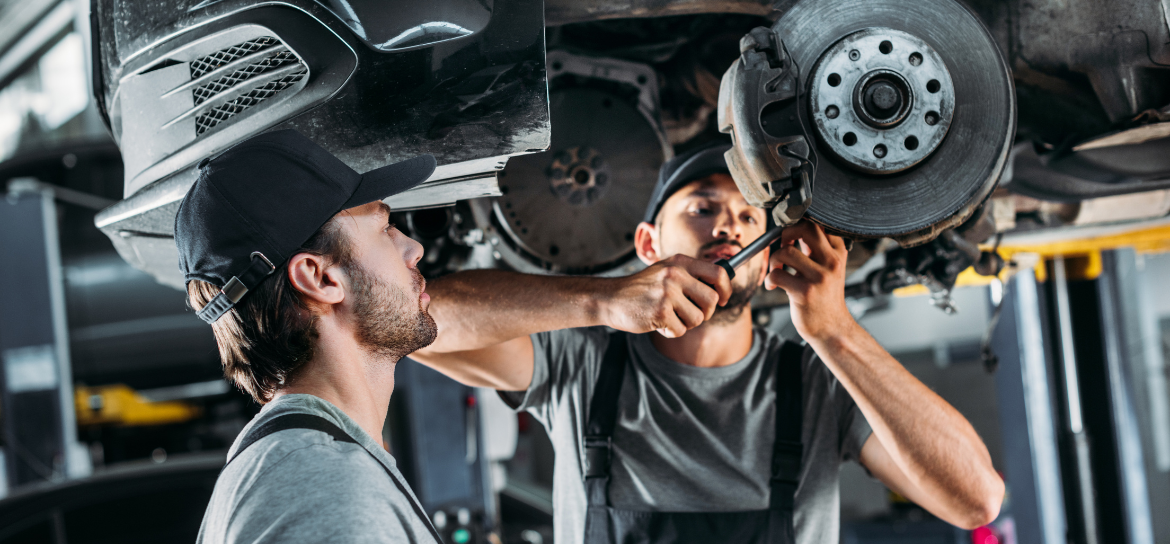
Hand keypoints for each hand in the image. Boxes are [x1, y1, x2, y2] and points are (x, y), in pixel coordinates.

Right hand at [601, 255, 731, 337]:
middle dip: (705, 313)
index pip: (718, 272)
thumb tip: (723, 282)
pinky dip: (671, 331)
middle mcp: (675, 274)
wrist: (611, 298)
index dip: (726, 289)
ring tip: (669, 317)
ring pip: (698, 318)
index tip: (723, 299)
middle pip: (712, 300)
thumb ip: (691, 274)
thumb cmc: (642, 288)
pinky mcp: (660, 312)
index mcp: (679, 262)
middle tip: (690, 314)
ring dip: (686, 324)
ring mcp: (667, 293)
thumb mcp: (665, 270)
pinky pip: (680, 330)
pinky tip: (658, 322)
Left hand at [765, 220, 854, 340]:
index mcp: (838, 253)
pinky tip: (772, 285)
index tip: (790, 234)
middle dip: (785, 232)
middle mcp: (831, 262)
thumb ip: (817, 249)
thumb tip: (795, 227)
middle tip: (782, 245)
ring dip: (773, 260)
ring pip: (786, 251)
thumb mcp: (829, 269)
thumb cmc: (826, 298)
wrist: (832, 328)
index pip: (820, 223)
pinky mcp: (805, 292)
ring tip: (776, 270)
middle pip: (805, 228)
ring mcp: (819, 277)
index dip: (799, 222)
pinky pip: (776, 275)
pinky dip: (769, 279)